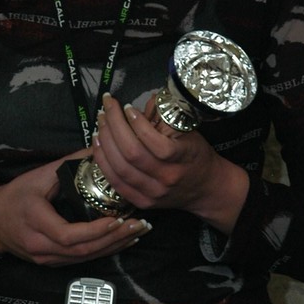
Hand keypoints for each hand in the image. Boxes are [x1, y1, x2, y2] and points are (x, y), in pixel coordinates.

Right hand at [0, 156, 148, 267]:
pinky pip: (81, 260)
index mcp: (35, 222)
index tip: (117, 218)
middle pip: (82, 250)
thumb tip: (97, 147)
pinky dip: (103, 251)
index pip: (68, 234)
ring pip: (85, 258)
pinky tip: (121, 241)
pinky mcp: (52, 262)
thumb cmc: (13, 197)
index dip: (96, 231)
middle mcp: (40, 246)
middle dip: (114, 239)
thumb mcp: (37, 176)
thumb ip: (68, 163)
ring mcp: (46, 258)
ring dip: (114, 246)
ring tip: (137, 232)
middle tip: (138, 225)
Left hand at [91, 95, 248, 234]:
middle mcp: (168, 178)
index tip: (128, 108)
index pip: (157, 144)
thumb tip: (142, 102)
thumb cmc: (196, 156)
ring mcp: (153, 193)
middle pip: (132, 154)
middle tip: (107, 108)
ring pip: (120, 168)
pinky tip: (98, 143)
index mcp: (184, 158)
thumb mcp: (189, 133)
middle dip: (114, 126)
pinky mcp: (142, 202)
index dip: (138, 124)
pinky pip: (115, 182)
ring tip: (100, 122)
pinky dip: (103, 161)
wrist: (205, 188)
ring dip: (104, 142)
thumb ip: (166, 119)